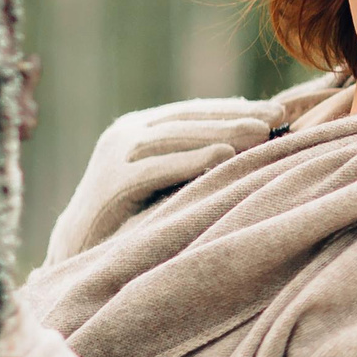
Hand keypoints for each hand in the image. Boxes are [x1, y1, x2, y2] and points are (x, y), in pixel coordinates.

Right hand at [45, 101, 283, 261]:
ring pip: (176, 137)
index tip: (279, 111)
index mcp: (139, 128)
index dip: (235, 108)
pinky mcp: (111, 183)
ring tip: (262, 133)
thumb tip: (256, 139)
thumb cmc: (132, 218)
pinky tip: (224, 157)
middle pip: (189, 119)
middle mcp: (125, 134)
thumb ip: (195, 157)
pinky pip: (157, 168)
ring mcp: (115, 155)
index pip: (193, 111)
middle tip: (279, 117)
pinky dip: (191, 161)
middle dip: (236, 116)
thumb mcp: (166, 179)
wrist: (76, 249)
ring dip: (221, 132)